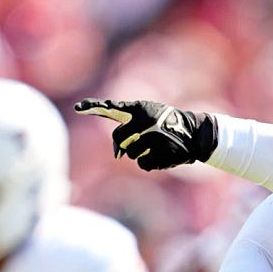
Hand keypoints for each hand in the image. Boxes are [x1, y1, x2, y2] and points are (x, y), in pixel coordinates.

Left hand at [74, 98, 217, 170]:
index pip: (112, 107)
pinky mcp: (161, 153)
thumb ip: (129, 128)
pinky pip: (143, 165)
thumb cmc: (167, 125)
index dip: (93, 106)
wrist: (194, 134)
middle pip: (118, 139)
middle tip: (137, 142)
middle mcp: (145, 121)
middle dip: (123, 145)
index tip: (78, 108)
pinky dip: (150, 162)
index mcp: (140, 108)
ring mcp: (153, 137)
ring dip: (139, 153)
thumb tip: (116, 153)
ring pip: (130, 154)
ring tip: (154, 146)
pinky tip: (161, 155)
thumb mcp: (149, 116)